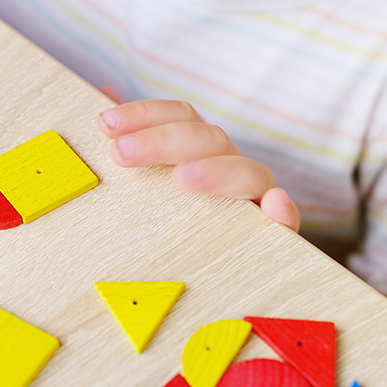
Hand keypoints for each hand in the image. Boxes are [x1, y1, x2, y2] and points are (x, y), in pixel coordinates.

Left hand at [97, 100, 299, 231]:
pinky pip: (285, 222)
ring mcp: (253, 199)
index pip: (180, 117)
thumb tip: (102, 102)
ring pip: (248, 172)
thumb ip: (127, 142)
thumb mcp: (133, 186)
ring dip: (218, 170)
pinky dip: (283, 210)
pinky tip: (274, 206)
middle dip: (163, 142)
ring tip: (184, 178)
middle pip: (209, 139)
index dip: (146, 114)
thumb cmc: (155, 222)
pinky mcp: (271, 235)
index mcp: (199, 148)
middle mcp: (228, 166)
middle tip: (122, 154)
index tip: (106, 124)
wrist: (189, 285)